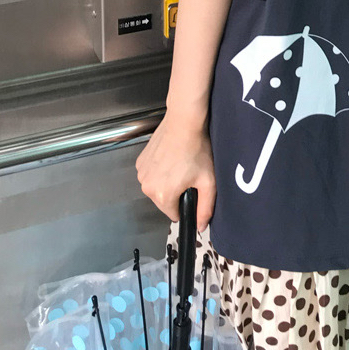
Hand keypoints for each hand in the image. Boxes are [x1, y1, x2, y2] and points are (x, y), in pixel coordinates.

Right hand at [136, 118, 215, 232]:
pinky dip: (160, 171)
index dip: (186, 204)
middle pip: (164, 202)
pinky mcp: (140, 162)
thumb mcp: (208, 182)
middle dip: (176, 193)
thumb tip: (201, 226)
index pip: (174, 214)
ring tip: (179, 165)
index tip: (192, 190)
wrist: (183, 123)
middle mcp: (147, 186)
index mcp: (163, 195)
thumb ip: (205, 208)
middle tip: (188, 175)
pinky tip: (171, 159)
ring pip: (157, 188)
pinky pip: (151, 175)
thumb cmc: (196, 149)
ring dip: (166, 182)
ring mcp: (142, 173)